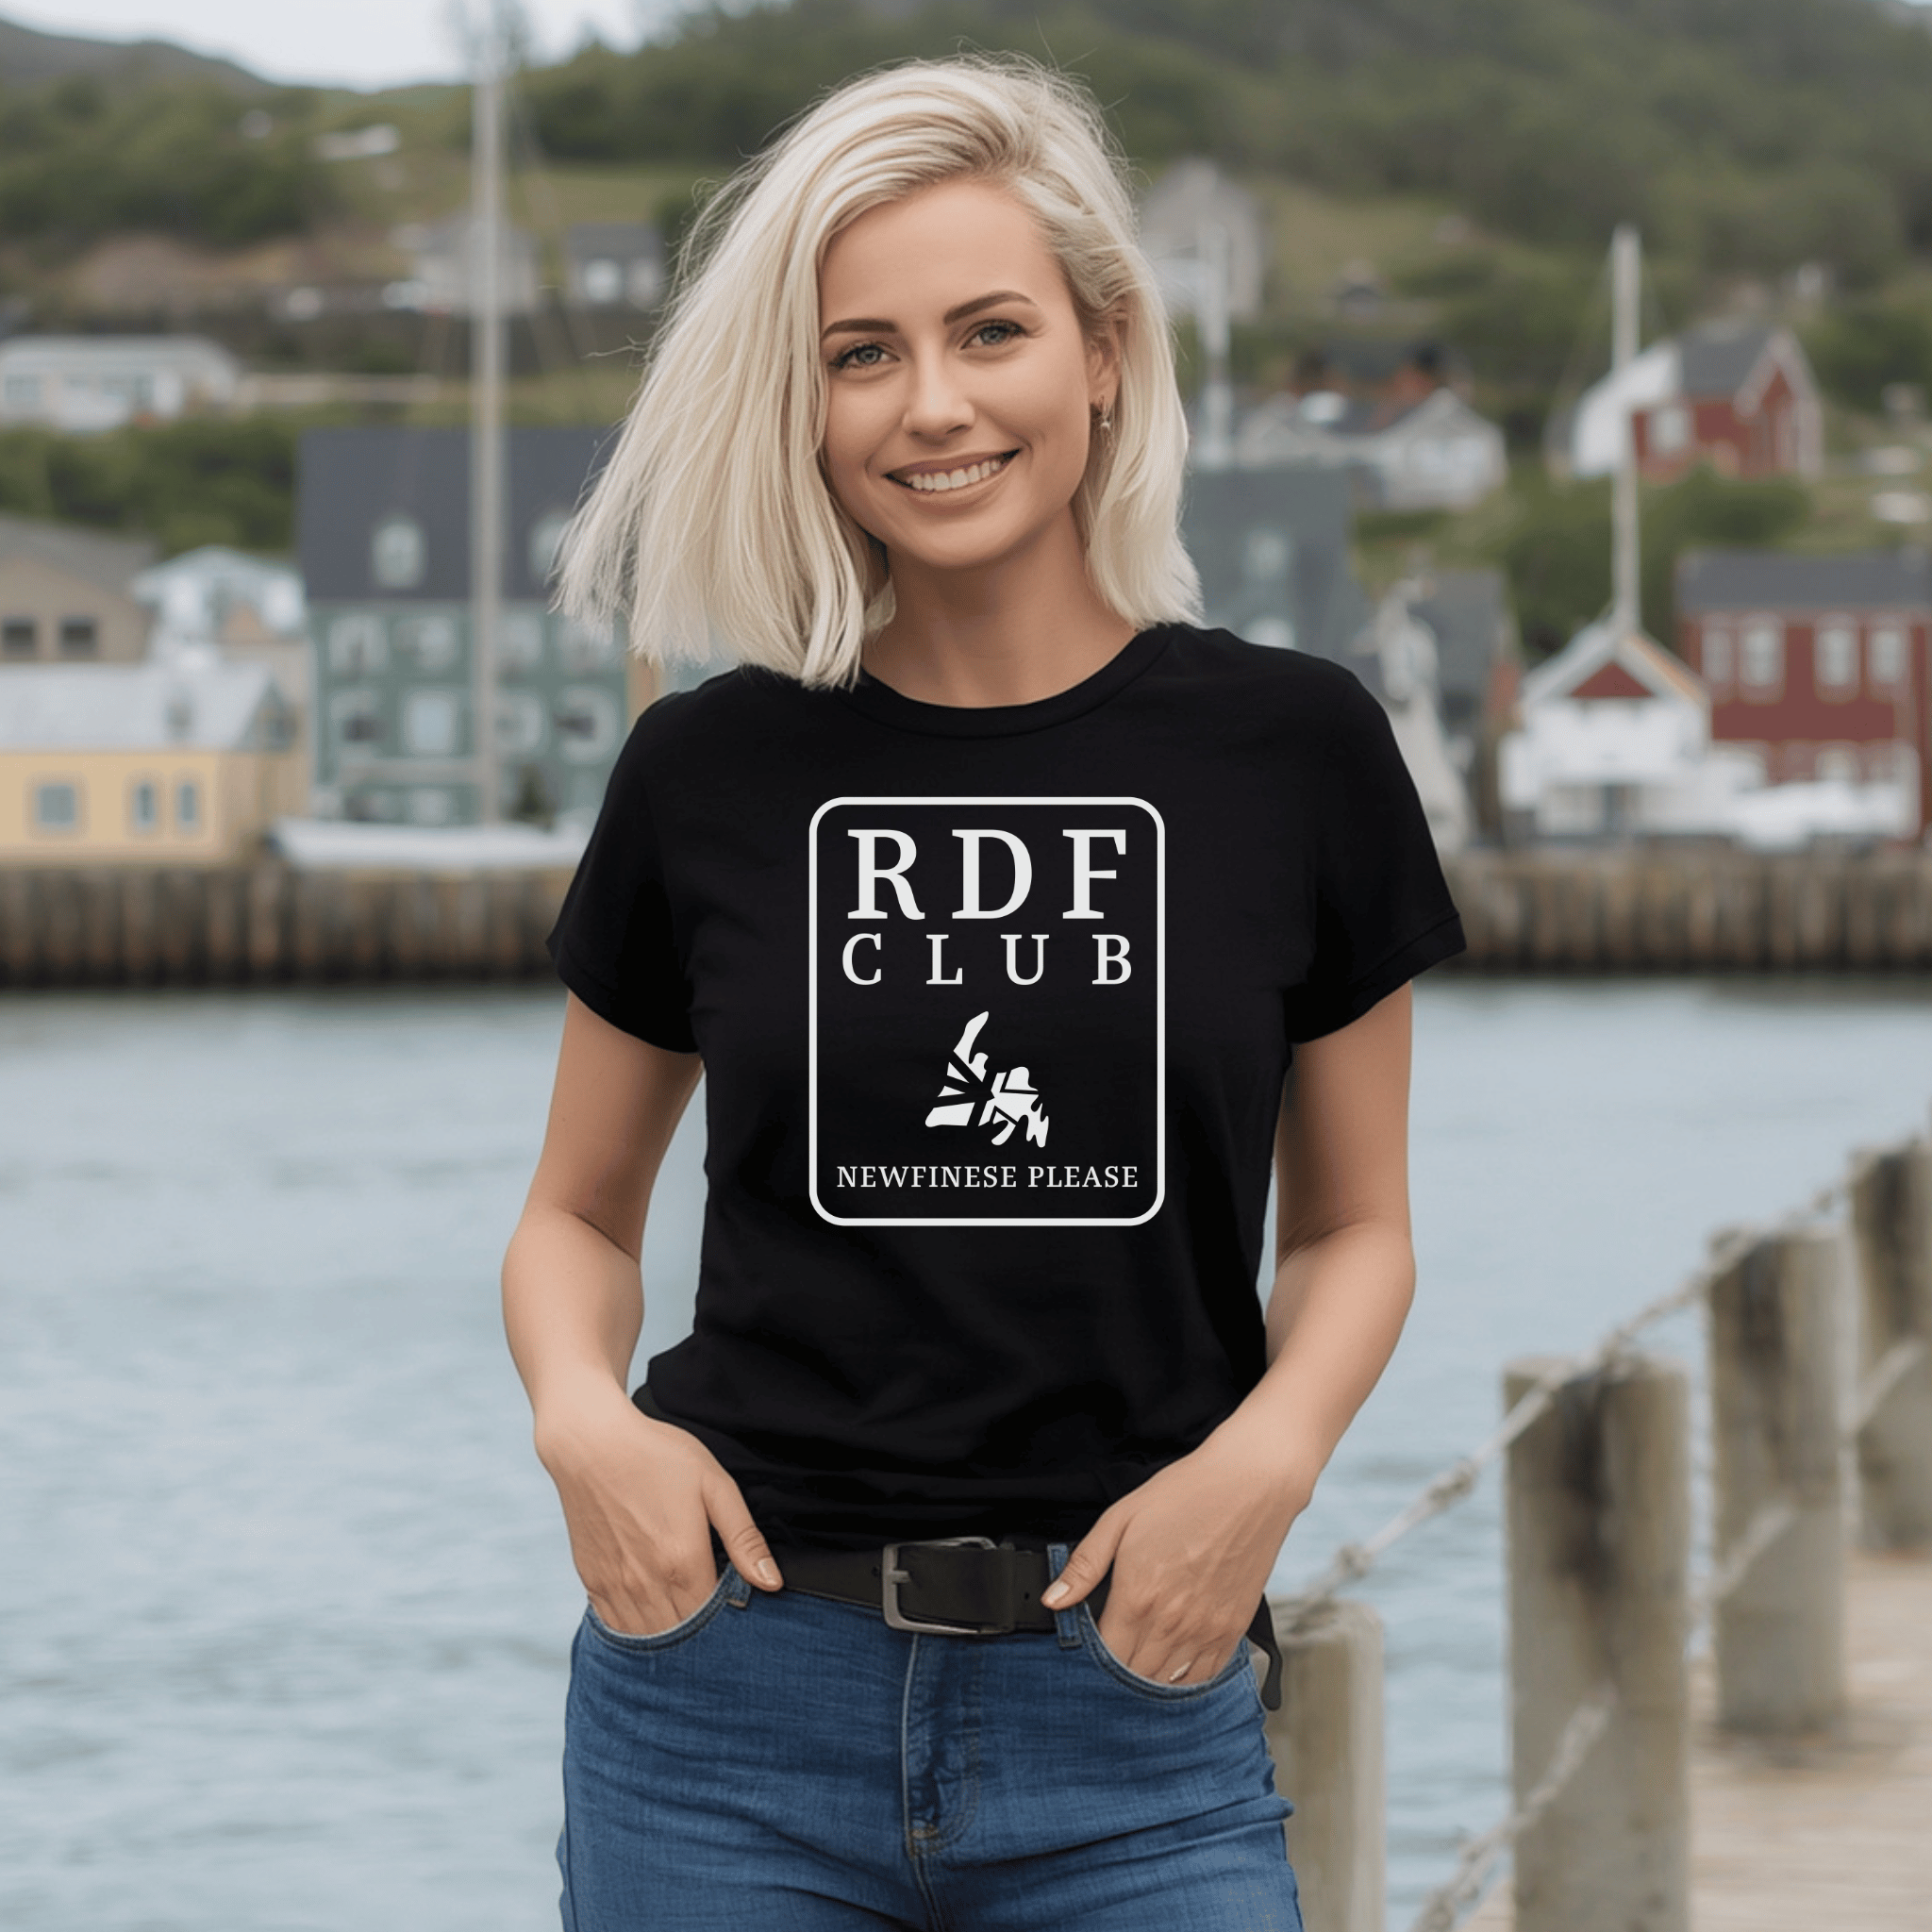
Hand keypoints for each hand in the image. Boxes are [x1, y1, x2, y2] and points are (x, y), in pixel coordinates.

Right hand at [536, 1384, 782, 1635]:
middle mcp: (647, 1583)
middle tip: (715, 1626)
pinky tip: (650, 1620)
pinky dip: (635, 1632)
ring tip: (685, 1628)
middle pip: (682, 1635)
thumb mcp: (714, 1485)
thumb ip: (743, 1538)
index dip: (728, 1622)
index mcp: (683, 1561)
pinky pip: (616, 1627)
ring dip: (668, 1640)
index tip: (737, 1615)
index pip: (713, 1621)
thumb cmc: (657, 1456)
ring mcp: (616, 1585)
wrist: (591, 1444)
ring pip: (647, 1639)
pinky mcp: (592, 1581)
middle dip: (701, 1637)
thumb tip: (772, 1583)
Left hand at [1042, 1424, 1309, 1683]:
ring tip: (1138, 1667)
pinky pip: (1205, 1677)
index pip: (1105, 1657)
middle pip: (1135, 1677)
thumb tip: (1051, 1601)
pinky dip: (1186, 1681)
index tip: (1086, 1652)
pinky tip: (1173, 1668)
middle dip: (1117, 1675)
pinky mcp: (1233, 1629)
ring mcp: (1206, 1629)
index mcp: (1138, 1595)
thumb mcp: (1120, 1519)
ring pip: (1168, 1685)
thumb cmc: (1184, 1495)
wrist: (1249, 1485)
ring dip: (1149, 1682)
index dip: (1091, 1661)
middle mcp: (1171, 1622)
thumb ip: (1084, 1565)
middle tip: (1111, 1660)